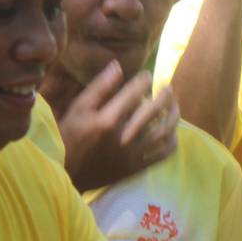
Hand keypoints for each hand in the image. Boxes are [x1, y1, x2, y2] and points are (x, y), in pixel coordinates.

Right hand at [60, 62, 179, 191]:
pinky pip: (163, 154)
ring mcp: (132, 154)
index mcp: (107, 120)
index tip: (147, 76)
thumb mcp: (77, 109)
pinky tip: (172, 131)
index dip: (144, 81)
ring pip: (164, 131)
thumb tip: (118, 66)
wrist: (66, 174)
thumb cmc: (68, 137)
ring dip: (173, 115)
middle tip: (167, 88)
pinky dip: (172, 140)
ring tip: (175, 105)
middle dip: (165, 95)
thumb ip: (98, 88)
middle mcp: (123, 136)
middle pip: (154, 110)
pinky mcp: (136, 168)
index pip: (134, 93)